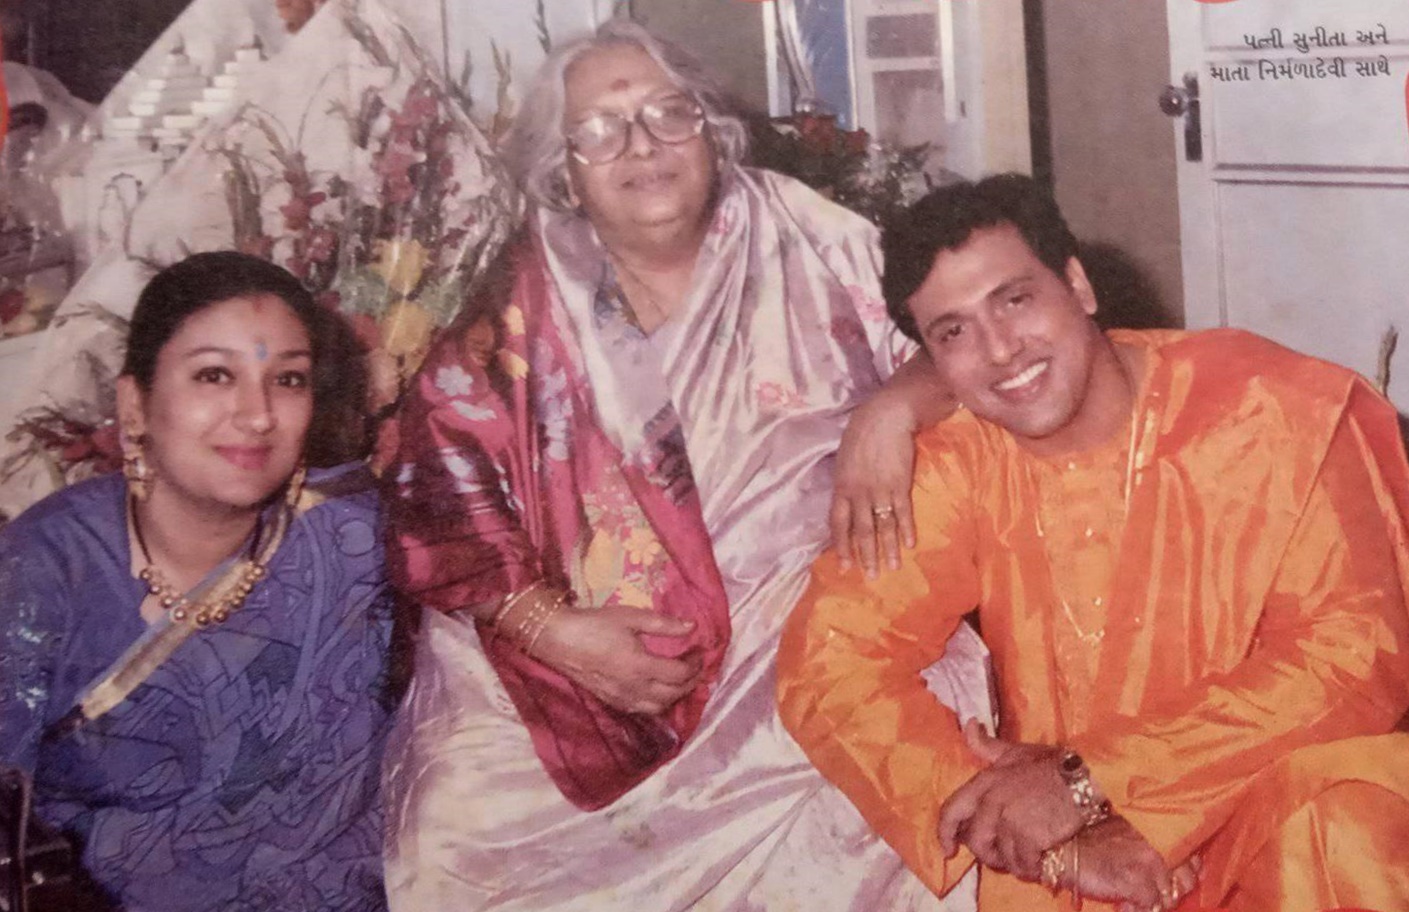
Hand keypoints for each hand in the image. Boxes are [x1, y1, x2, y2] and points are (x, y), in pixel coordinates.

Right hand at [530, 605, 701, 714]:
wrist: (557, 639)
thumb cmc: (594, 624)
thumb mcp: (630, 617)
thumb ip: (663, 624)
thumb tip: (692, 627)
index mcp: (640, 667)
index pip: (679, 674)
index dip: (695, 664)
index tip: (700, 651)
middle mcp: (634, 689)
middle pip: (673, 695)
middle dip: (691, 682)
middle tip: (697, 667)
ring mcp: (622, 699)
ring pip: (659, 708)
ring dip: (676, 696)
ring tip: (682, 680)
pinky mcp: (612, 701)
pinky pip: (642, 710)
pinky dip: (657, 703)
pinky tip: (658, 690)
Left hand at [831, 388, 918, 577]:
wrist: (886, 415)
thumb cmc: (863, 432)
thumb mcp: (845, 458)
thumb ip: (846, 481)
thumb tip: (846, 499)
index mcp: (841, 487)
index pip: (838, 524)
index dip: (842, 545)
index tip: (844, 565)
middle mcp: (858, 493)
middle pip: (861, 531)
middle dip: (866, 556)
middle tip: (870, 576)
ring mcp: (879, 490)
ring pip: (882, 526)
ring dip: (888, 549)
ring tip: (892, 568)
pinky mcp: (900, 485)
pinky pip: (903, 512)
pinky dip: (906, 529)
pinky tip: (910, 544)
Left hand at [937, 721, 1086, 877]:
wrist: (1088, 780)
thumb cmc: (1055, 767)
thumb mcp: (1018, 752)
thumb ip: (988, 747)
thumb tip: (968, 725)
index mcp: (986, 781)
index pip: (952, 810)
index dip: (945, 833)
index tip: (948, 850)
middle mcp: (993, 800)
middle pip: (975, 839)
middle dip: (985, 854)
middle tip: (999, 859)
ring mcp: (1010, 819)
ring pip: (998, 854)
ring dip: (1008, 863)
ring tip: (1021, 861)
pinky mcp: (1029, 836)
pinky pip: (1021, 863)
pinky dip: (1028, 868)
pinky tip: (1037, 865)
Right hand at [1071, 818, 1198, 911]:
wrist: (1064, 846)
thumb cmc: (1093, 838)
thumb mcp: (1129, 832)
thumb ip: (1155, 844)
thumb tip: (1187, 868)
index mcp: (1161, 830)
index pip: (1193, 859)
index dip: (1184, 874)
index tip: (1171, 881)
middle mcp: (1161, 845)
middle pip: (1186, 883)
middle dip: (1168, 892)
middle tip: (1147, 893)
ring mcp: (1151, 865)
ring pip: (1169, 899)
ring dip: (1152, 904)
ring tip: (1131, 899)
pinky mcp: (1137, 883)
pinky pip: (1150, 909)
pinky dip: (1135, 910)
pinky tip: (1121, 904)